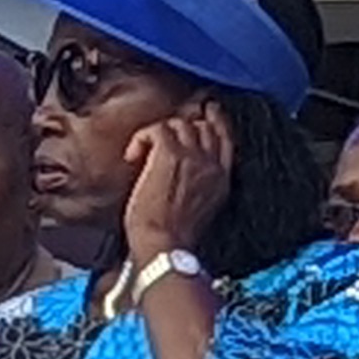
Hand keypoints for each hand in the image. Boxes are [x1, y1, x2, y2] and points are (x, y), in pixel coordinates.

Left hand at [123, 99, 235, 269]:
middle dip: (183, 124)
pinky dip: (141, 138)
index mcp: (222, 179)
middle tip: (163, 131)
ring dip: (159, 134)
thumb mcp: (203, 210)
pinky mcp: (170, 154)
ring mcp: (192, 157)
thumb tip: (188, 174)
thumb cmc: (175, 237)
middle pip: (203, 125)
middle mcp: (211, 164)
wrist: (164, 246)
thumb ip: (202, 187)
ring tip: (143, 154)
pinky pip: (157, 129)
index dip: (215, 120)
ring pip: (180, 123)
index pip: (225, 137)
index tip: (207, 112)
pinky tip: (132, 156)